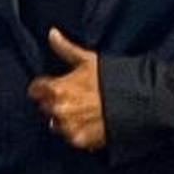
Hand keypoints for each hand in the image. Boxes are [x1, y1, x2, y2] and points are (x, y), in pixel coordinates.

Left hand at [27, 27, 105, 152]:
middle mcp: (58, 110)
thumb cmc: (113, 78)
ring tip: (84, 112)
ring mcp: (68, 127)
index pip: (35, 90)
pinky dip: (77, 131)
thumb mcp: (88, 60)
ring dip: (65, 119)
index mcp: (56, 89)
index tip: (53, 86)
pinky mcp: (80, 141)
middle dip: (55, 103)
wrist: (138, 103)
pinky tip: (91, 123)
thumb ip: (65, 48)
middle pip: (45, 107)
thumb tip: (51, 33)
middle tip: (74, 98)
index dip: (43, 87)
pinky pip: (70, 136)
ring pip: (56, 124)